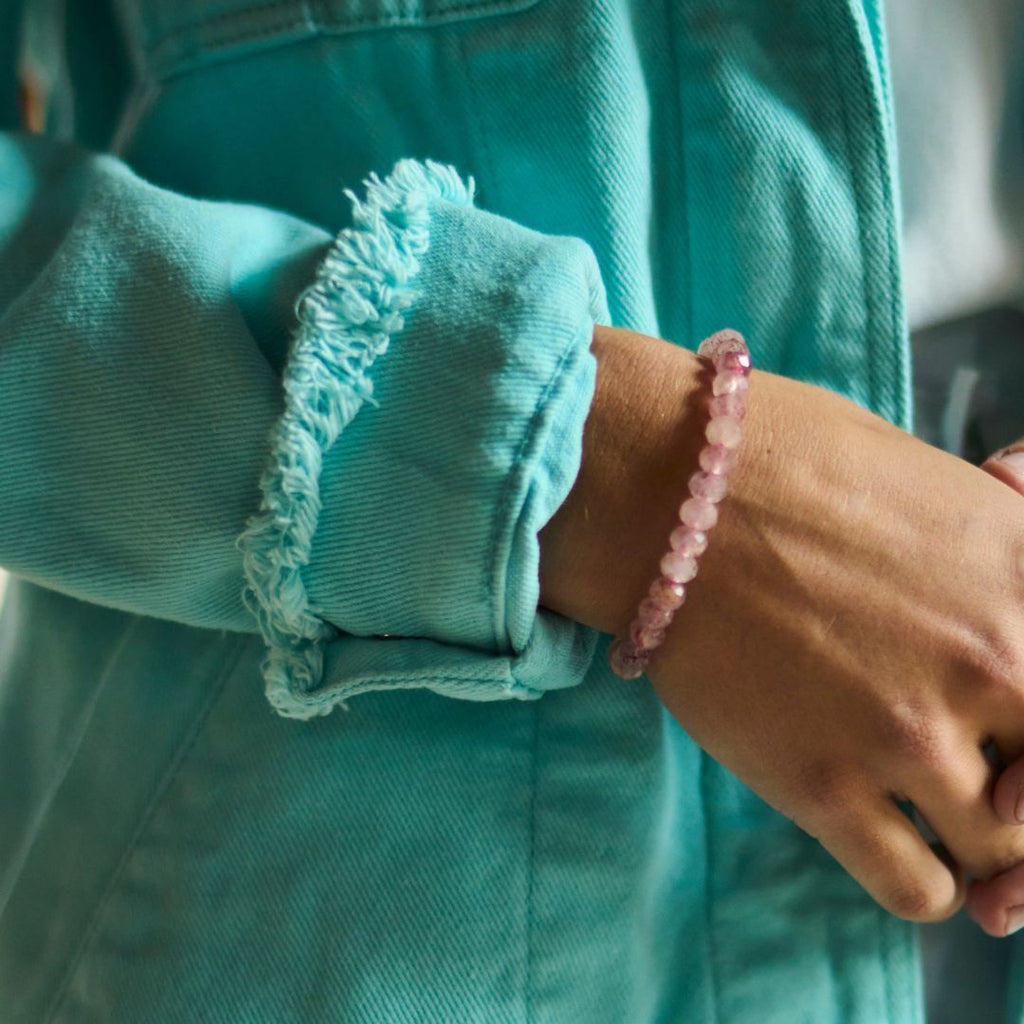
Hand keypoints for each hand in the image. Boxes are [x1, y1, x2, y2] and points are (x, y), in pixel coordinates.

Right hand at [541, 325, 1023, 922]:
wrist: (658, 491)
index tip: (1017, 729)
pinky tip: (893, 839)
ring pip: (1004, 854)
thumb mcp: (930, 481)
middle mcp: (992, 661)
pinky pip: (921, 891)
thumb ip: (1001, 555)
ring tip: (936, 811)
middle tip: (987, 785)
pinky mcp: (823, 786)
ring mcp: (907, 732)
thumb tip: (1014, 603)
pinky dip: (923, 880)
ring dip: (979, 843)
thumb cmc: (780, 457)